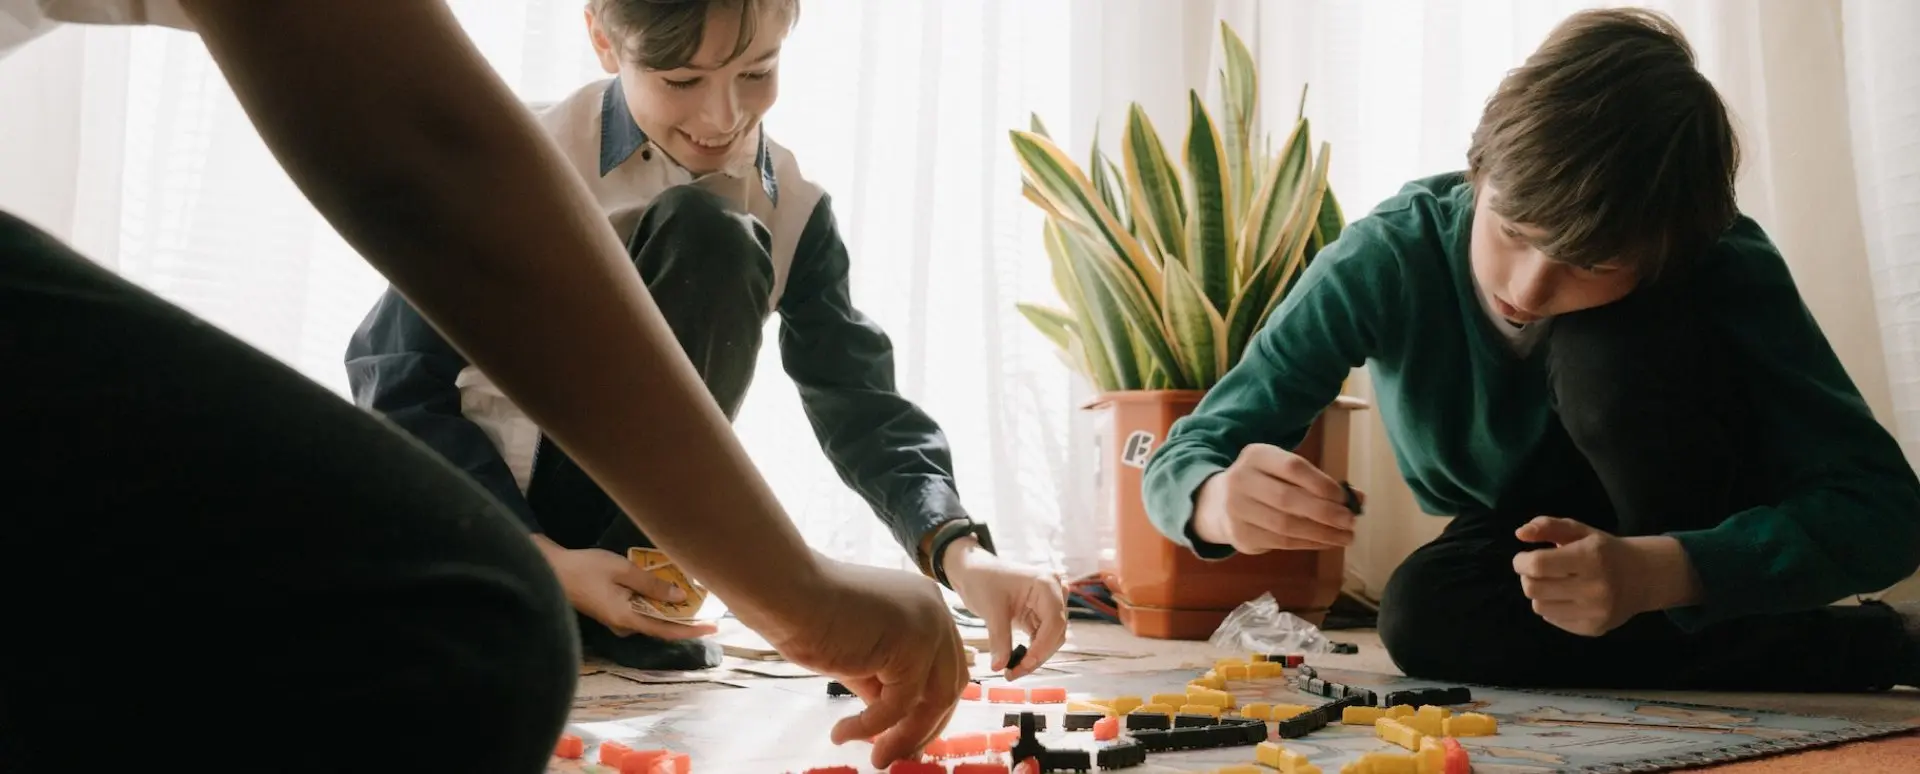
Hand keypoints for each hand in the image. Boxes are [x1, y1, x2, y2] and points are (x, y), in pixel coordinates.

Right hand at [533, 537, 718, 639]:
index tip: (713, 628)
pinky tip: (664, 585)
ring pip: (651, 616)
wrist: (551, 571)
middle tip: (707, 603)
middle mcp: (624, 625)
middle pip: (661, 624)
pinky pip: (639, 608)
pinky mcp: (612, 610)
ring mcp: (617, 619)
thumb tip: (680, 597)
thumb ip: (651, 585)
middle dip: (684, 615)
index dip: (691, 630)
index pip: (667, 630)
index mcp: (627, 619)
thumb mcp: (622, 571)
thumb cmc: (585, 569)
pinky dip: (654, 600)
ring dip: (670, 606)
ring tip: (692, 591)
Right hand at [756, 556, 968, 767]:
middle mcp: (936, 612)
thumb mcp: (860, 655)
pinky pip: (899, 703)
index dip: (929, 707)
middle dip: (924, 726)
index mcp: (926, 607)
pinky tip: (842, 732)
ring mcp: (929, 626)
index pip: (945, 667)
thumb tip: (895, 724)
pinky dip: (871, 725)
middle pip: (949, 684)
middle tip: (895, 754)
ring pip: (933, 699)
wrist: (787, 593)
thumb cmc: (811, 617)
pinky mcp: (912, 645)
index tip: (907, 736)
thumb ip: (883, 680)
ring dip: (905, 736)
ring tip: (877, 758)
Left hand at [942, 538, 1069, 679]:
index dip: (1042, 646)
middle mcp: (1055, 594)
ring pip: (1050, 639)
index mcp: (1047, 584)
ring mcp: (1049, 605)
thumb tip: (1000, 667)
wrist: (973, 571)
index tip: (1024, 664)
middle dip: (1037, 656)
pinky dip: (1031, 652)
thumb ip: (999, 639)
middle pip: (1056, 633)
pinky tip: (1015, 663)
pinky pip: (1042, 638)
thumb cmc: (982, 580)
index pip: (1055, 621)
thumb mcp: (991, 609)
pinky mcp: (1040, 615)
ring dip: (1035, 657)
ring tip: (1011, 671)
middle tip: (1013, 673)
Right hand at [1190, 443, 1361, 553]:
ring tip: (1346, 537)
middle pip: (1288, 499)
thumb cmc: (1264, 483)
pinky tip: (1326, 542)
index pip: (1293, 468)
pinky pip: (1281, 542)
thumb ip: (1319, 482)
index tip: (1344, 498)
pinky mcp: (1241, 535)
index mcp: (1256, 455)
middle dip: (1325, 512)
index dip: (1322, 483)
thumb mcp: (1285, 472)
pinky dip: (1309, 543)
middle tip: (1350, 521)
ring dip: (1321, 533)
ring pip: (1286, 525)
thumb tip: (1358, 500)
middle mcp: (1241, 480)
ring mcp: (1237, 510)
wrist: (1218, 503)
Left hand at [1511, 517, 1701, 636]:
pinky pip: (1554, 620)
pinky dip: (1553, 608)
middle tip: (1538, 571)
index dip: (1521, 562)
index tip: (1522, 559)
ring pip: (1540, 607)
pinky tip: (1568, 598)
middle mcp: (1595, 587)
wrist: (1644, 577)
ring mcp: (1596, 612)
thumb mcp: (1579, 531)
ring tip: (1554, 583)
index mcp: (1591, 557)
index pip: (1538, 565)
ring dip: (1539, 594)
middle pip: (1533, 588)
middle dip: (1527, 577)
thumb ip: (1547, 526)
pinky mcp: (1595, 629)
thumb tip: (1519, 534)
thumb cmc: (1605, 551)